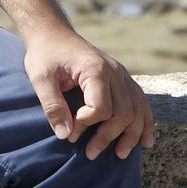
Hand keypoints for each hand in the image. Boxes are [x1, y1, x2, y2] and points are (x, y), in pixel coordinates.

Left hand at [23, 29, 154, 160]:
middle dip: (108, 136)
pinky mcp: (122, 77)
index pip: (101, 108)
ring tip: (121, 154)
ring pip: (137, 108)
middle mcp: (114, 71)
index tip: (70, 132)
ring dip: (132, 134)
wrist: (53, 33)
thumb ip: (52, 106)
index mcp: (95, 69)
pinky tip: (146, 139)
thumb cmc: (45, 54)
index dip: (86, 125)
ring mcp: (121, 73)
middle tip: (91, 153)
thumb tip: (65, 135)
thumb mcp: (41, 78)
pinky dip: (145, 120)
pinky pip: (140, 100)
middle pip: (123, 112)